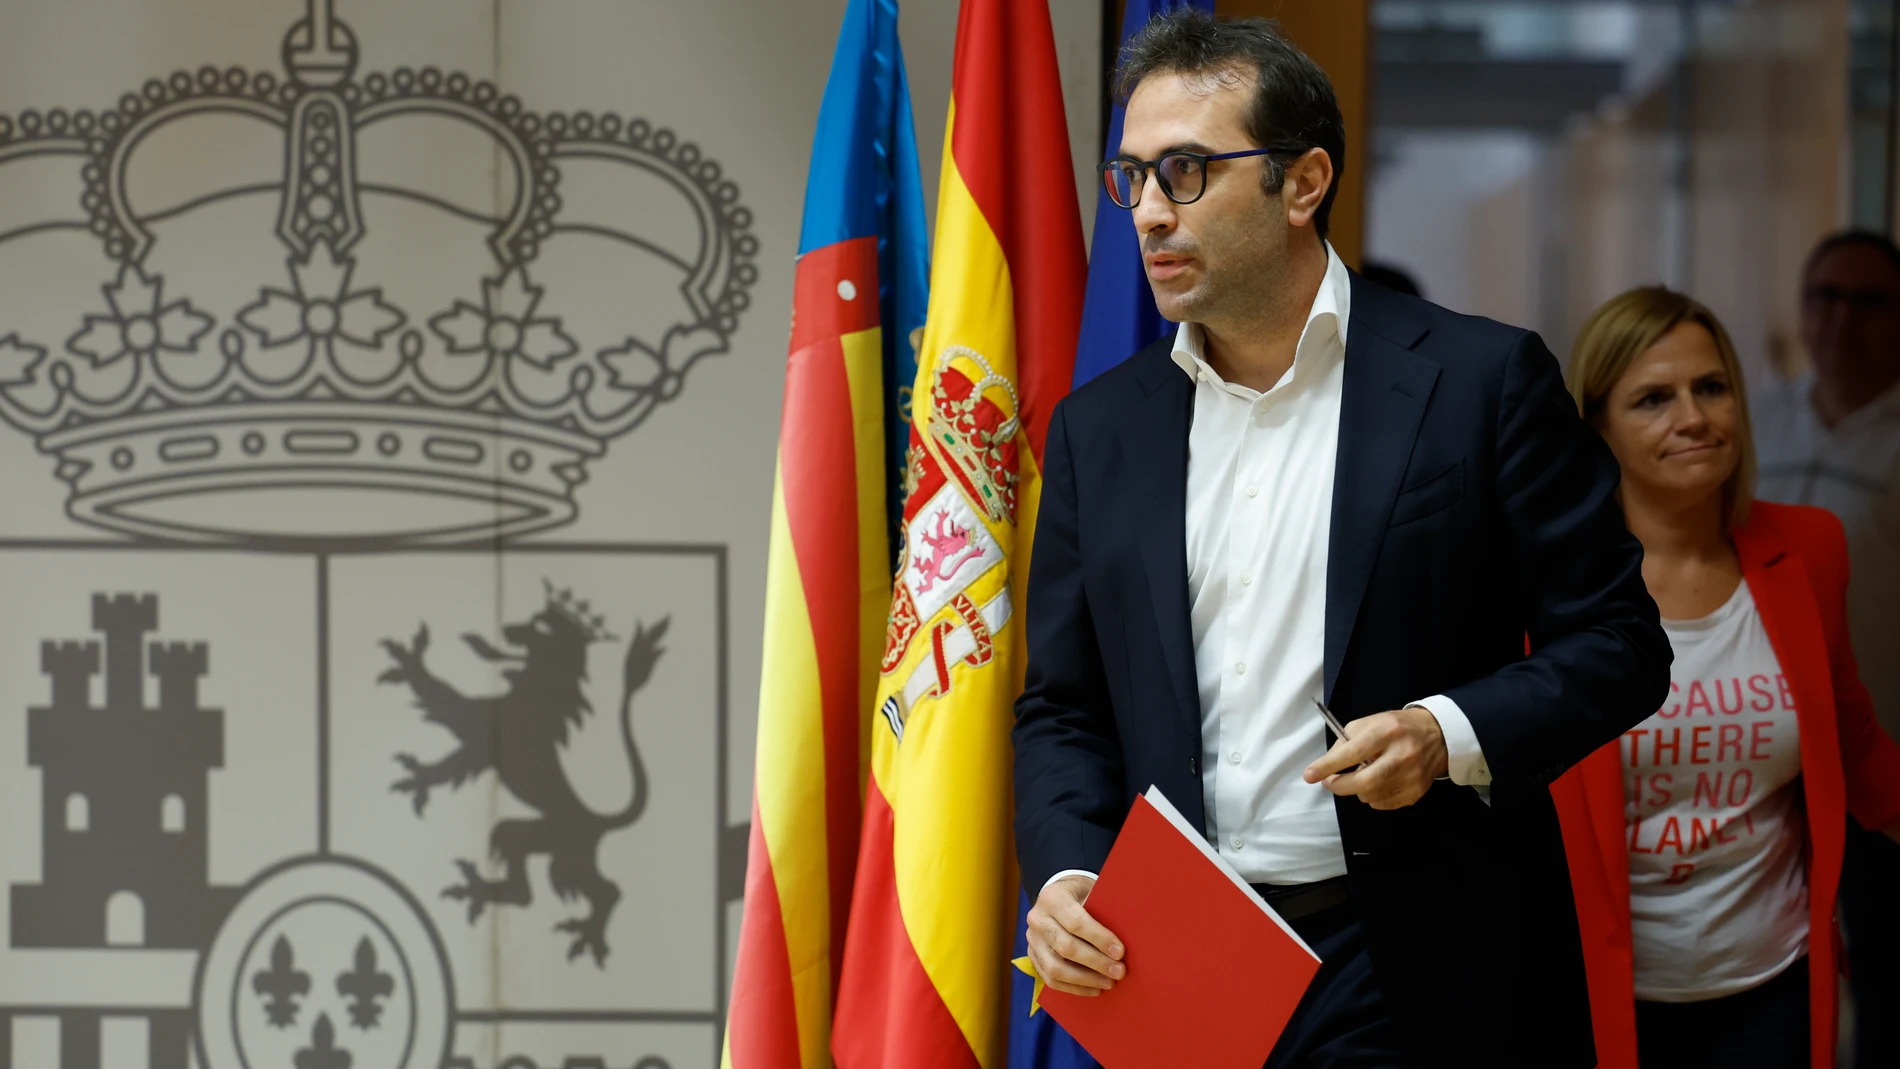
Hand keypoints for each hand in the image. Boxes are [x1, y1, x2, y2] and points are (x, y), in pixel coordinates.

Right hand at [1024, 874, 1124, 997]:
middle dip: (1095, 962)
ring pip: (1055, 967)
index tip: (1120, 952)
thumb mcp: (1093, 892)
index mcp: (1053, 898)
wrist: (1058, 896)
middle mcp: (1037, 919)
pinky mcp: (1033, 956)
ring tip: (1109, 983)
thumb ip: (1104, 912)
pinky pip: (1050, 979)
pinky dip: (1074, 988)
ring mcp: (1031, 939)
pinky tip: (1095, 989)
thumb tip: (1127, 938)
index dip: (1099, 939)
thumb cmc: (1083, 895)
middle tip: (1119, 972)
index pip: (1075, 922)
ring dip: (1085, 980)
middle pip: (1065, 947)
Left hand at [1302, 706, 1447, 809]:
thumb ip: (1346, 741)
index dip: (1328, 766)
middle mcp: (1401, 755)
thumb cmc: (1396, 727)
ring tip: (1363, 775)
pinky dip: (1373, 797)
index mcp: (1386, 732)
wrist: (1437, 735)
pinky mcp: (1416, 792)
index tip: (1309, 775)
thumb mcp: (1369, 723)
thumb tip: (1326, 765)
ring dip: (1358, 790)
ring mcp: (1411, 776)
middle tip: (1330, 782)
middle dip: (1339, 786)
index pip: (1352, 752)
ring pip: (1370, 796)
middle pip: (1363, 782)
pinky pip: (1383, 804)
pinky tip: (1378, 783)